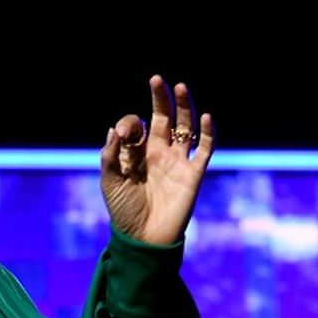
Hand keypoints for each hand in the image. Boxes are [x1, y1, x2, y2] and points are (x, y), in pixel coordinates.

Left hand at [101, 75, 215, 244]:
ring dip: (184, 108)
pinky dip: (208, 133)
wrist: (143, 237)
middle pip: (164, 119)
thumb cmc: (124, 210)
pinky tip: (205, 117)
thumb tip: (114, 130)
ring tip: (179, 87)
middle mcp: (159, 153)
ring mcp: (178, 161)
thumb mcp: (109, 181)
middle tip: (157, 80)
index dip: (130, 124)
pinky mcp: (193, 174)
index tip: (124, 133)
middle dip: (160, 99)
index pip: (137, 126)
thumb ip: (110, 155)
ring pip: (185, 128)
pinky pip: (205, 149)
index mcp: (137, 153)